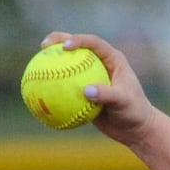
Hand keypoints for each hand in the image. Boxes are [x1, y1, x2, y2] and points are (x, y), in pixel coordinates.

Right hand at [38, 32, 156, 146]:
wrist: (135, 129)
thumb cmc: (134, 112)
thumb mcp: (124, 103)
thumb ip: (107, 95)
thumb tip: (85, 90)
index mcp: (112, 59)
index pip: (93, 42)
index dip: (78, 39)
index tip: (65, 46)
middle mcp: (100, 64)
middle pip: (76, 46)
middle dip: (58, 40)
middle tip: (43, 45)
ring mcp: (90, 76)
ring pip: (67, 65)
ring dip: (51, 62)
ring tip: (34, 65)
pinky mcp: (83, 90)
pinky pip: (64, 86)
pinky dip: (51, 87)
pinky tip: (35, 91)